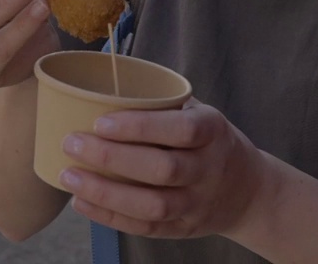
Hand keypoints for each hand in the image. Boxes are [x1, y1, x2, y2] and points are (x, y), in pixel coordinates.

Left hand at [59, 101, 270, 239]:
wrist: (248, 191)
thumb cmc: (210, 142)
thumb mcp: (201, 114)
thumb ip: (163, 105)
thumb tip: (102, 88)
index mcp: (213, 132)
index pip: (181, 129)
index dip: (140, 127)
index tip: (101, 121)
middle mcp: (208, 169)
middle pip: (162, 169)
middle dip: (112, 158)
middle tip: (72, 143)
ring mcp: (197, 203)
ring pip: (152, 205)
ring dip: (106, 193)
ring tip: (69, 176)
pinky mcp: (183, 229)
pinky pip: (145, 227)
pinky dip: (109, 217)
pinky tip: (81, 201)